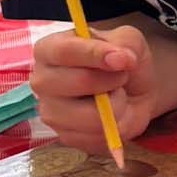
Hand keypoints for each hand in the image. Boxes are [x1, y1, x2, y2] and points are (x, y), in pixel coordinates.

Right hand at [31, 23, 167, 149]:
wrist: (134, 90)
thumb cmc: (122, 60)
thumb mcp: (128, 40)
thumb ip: (124, 45)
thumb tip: (122, 59)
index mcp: (49, 49)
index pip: (65, 51)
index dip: (95, 54)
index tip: (122, 59)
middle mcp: (41, 80)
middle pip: (79, 82)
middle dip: (112, 79)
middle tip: (122, 76)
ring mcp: (49, 111)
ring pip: (91, 115)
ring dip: (116, 105)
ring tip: (115, 95)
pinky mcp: (64, 136)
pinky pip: (97, 136)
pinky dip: (115, 126)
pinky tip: (110, 114)